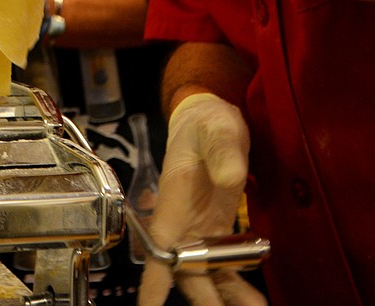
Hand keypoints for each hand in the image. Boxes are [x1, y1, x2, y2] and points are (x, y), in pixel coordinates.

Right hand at [138, 93, 266, 305]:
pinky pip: (225, 264)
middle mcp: (183, 221)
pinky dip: (237, 285)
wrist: (210, 119)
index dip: (153, 279)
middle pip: (186, 270)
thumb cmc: (205, 122)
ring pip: (206, 273)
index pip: (159, 246)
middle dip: (203, 298)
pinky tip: (253, 299)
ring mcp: (201, 227)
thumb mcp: (216, 130)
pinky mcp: (219, 228)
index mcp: (174, 201)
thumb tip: (231, 180)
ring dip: (224, 296)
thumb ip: (223, 151)